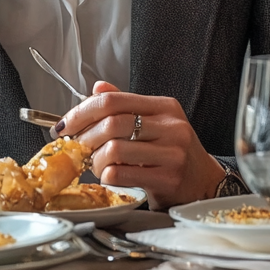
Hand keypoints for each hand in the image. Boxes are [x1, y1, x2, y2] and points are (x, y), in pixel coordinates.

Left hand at [55, 81, 224, 210]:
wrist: (203, 182)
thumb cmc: (173, 151)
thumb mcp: (154, 122)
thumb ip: (126, 104)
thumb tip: (97, 87)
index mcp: (164, 106)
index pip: (113, 100)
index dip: (82, 111)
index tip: (66, 124)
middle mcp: (170, 126)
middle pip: (112, 123)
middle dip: (85, 137)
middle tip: (78, 147)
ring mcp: (171, 153)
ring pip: (114, 150)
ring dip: (95, 160)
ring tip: (96, 165)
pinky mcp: (168, 178)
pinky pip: (121, 175)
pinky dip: (106, 176)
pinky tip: (110, 176)